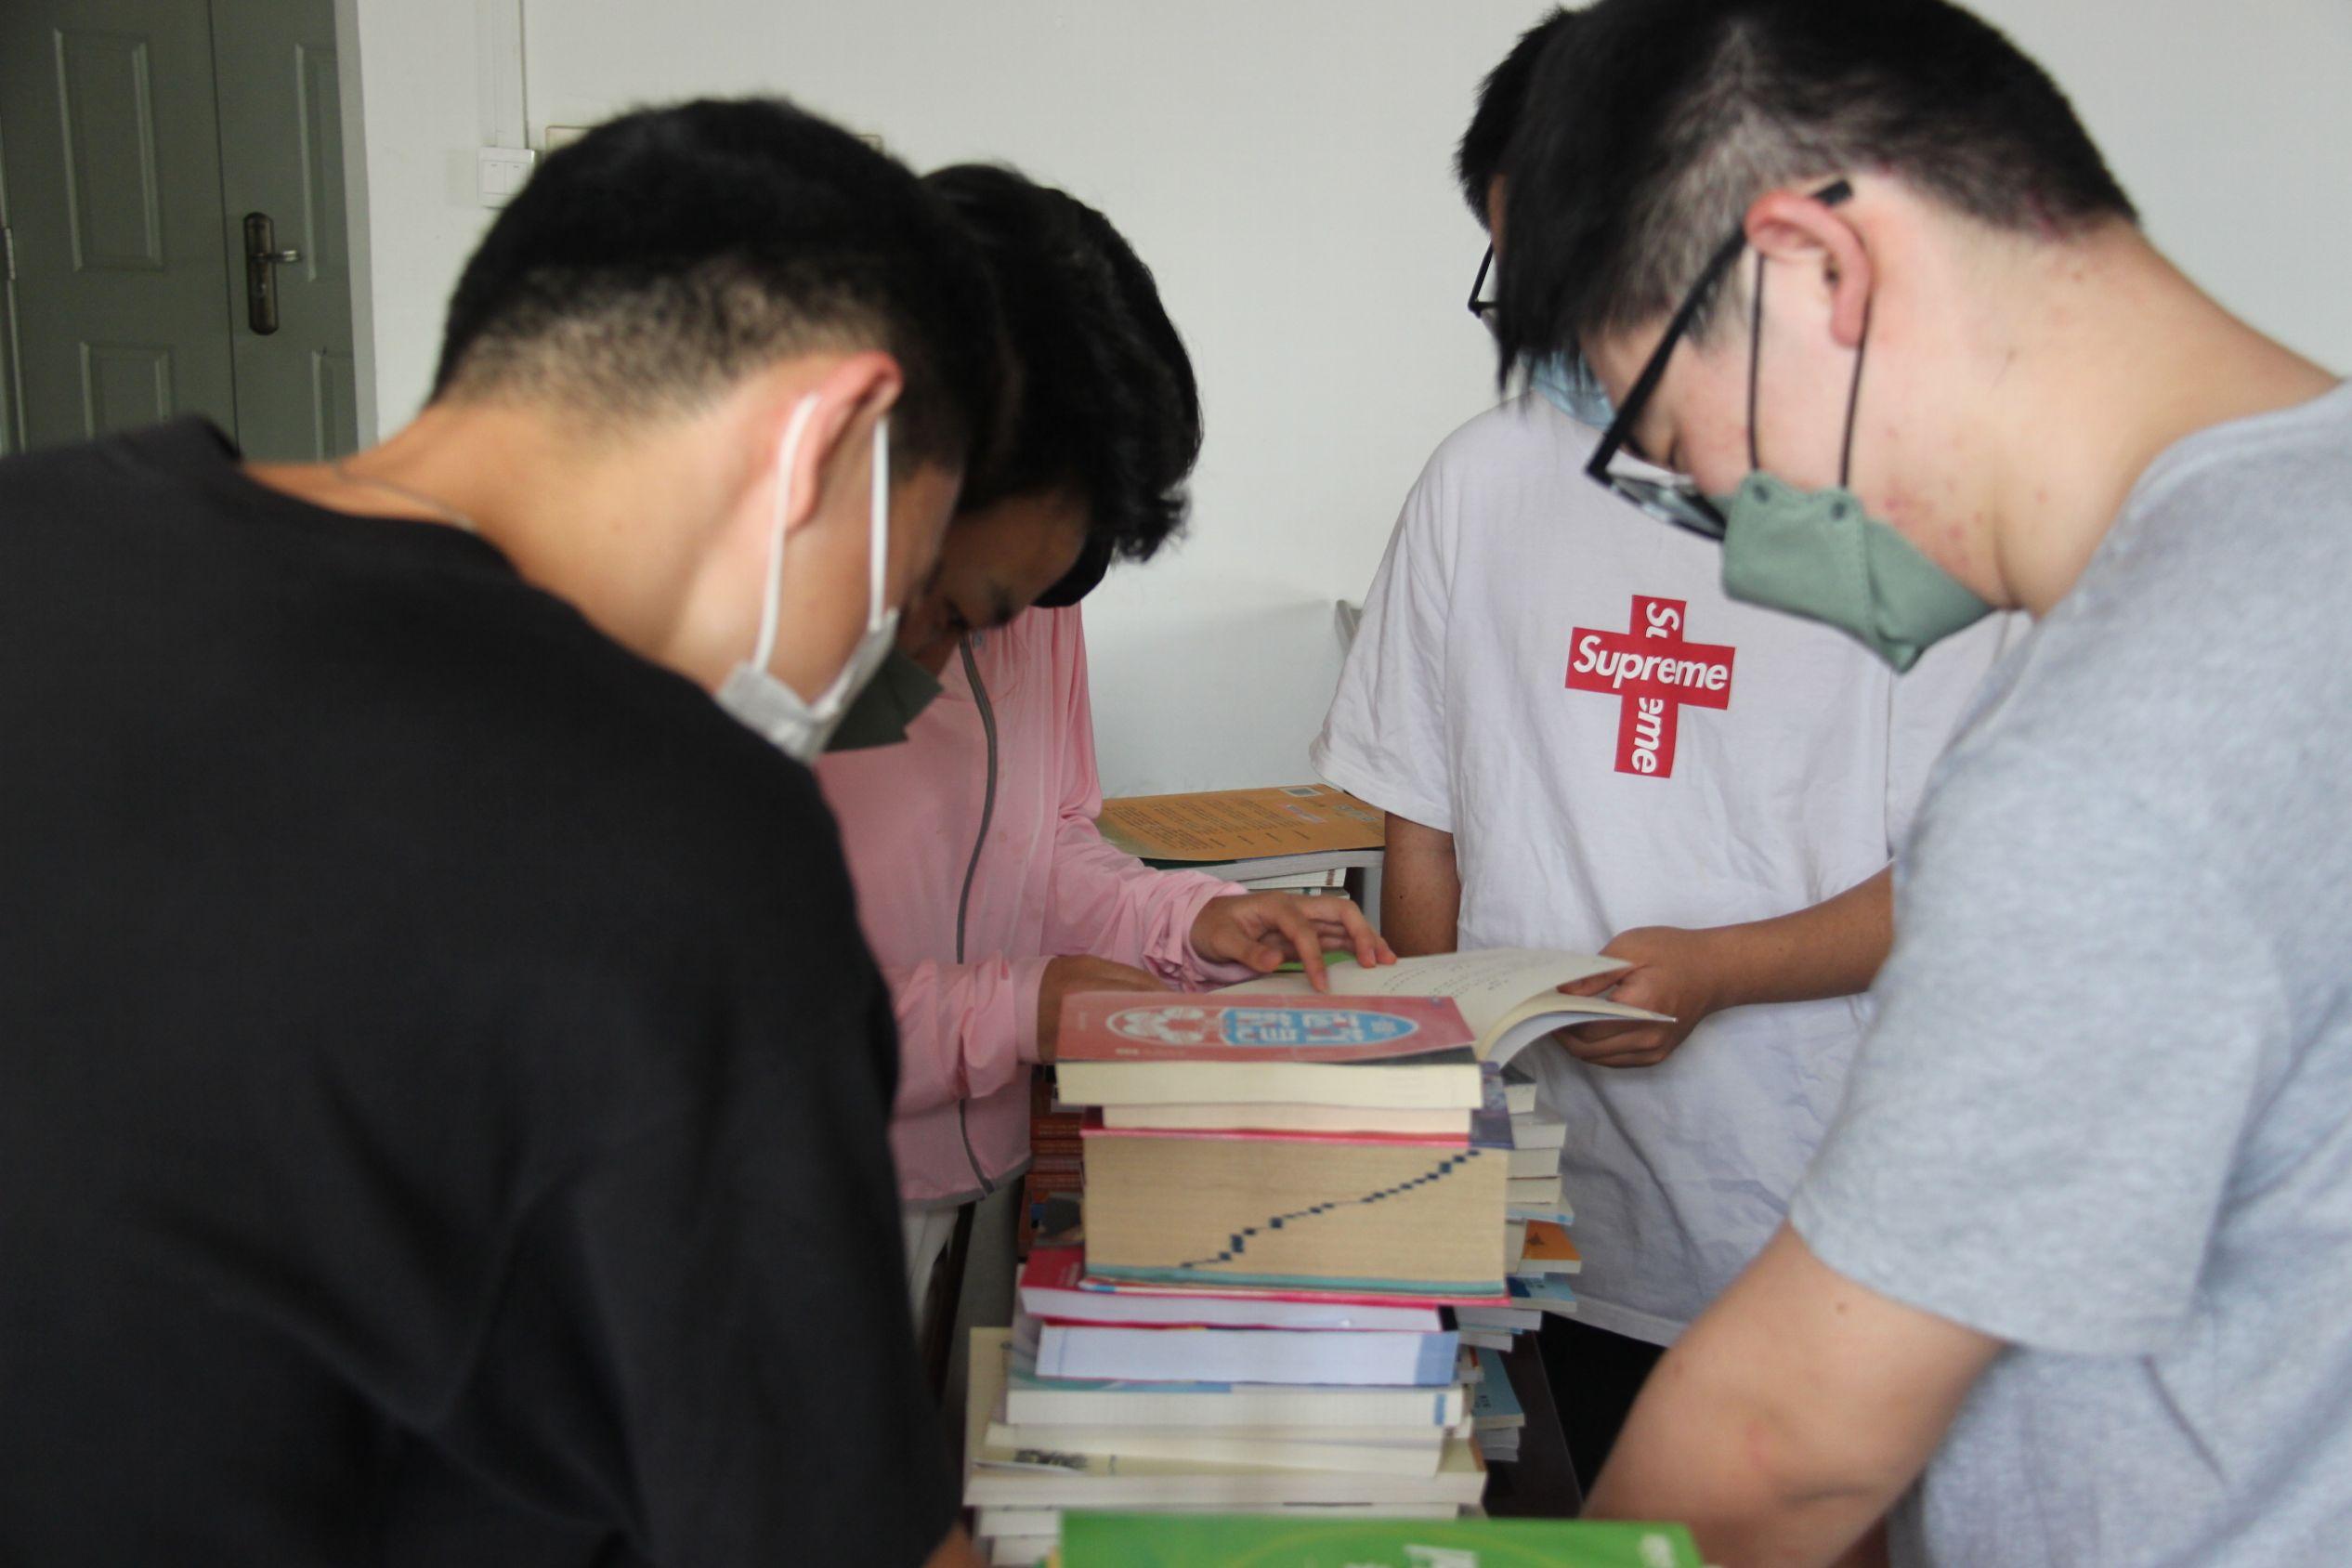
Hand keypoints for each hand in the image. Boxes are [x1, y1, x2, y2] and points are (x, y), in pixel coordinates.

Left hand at [1036, 955, 1168, 1060]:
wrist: (1000, 1006)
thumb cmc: (1031, 1033)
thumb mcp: (1063, 1050)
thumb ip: (1094, 1053)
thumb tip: (1130, 1065)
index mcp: (1082, 995)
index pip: (1132, 997)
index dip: (1157, 1008)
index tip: (1176, 1022)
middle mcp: (1087, 973)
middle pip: (1137, 982)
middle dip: (1160, 997)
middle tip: (1180, 1015)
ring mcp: (1085, 962)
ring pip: (1129, 973)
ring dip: (1149, 989)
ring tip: (1167, 1006)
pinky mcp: (1081, 959)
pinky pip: (1116, 969)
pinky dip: (1133, 981)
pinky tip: (1142, 995)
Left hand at [1189, 892, 1395, 990]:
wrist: (1204, 921)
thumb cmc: (1212, 926)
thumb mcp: (1221, 940)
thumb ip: (1247, 951)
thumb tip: (1276, 960)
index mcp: (1277, 905)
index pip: (1305, 929)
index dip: (1315, 957)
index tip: (1321, 985)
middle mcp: (1296, 907)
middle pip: (1339, 912)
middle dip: (1361, 933)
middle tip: (1376, 962)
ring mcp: (1303, 920)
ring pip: (1343, 924)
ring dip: (1366, 940)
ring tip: (1387, 961)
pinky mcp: (1304, 934)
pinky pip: (1335, 937)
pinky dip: (1354, 947)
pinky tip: (1369, 961)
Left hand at [1551, 925, 1721, 1068]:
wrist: (1717, 969)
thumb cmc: (1674, 952)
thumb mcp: (1631, 949)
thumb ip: (1594, 975)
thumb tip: (1561, 992)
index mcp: (1642, 1008)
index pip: (1586, 1029)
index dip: (1559, 1019)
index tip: (1543, 1005)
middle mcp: (1649, 1037)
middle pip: (1589, 1050)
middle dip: (1562, 1035)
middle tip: (1546, 1014)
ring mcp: (1655, 1050)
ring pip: (1600, 1059)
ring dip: (1578, 1044)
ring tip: (1563, 1020)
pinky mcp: (1658, 1055)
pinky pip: (1617, 1060)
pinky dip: (1597, 1049)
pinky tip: (1587, 1029)